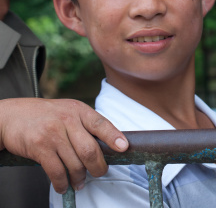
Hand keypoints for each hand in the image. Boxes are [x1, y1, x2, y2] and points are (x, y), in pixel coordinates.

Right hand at [0, 98, 128, 193]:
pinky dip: (62, 182)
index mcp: (78, 110)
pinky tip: (63, 185)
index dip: (114, 137)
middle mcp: (67, 119)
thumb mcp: (67, 110)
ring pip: (75, 162)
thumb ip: (85, 124)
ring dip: (80, 177)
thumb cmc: (44, 115)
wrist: (11, 116)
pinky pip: (56, 170)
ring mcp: (53, 133)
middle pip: (90, 149)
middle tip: (100, 173)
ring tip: (80, 182)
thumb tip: (107, 144)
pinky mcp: (39, 146)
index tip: (124, 148)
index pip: (101, 124)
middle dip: (98, 166)